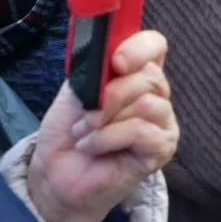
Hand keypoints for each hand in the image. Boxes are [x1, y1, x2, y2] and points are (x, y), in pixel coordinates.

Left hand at [27, 31, 177, 221]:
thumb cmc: (68, 132)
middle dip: (110, 95)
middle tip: (85, 116)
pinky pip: (141, 131)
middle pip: (148, 76)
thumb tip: (114, 55)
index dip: (140, 48)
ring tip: (85, 134)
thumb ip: (97, 68)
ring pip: (146, 103)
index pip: (154, 45)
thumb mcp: (76, 90)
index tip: (116, 62)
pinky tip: (93, 147)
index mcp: (136, 74)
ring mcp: (163, 121)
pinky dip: (108, 138)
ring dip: (106, 120)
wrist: (57, 175)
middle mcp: (156, 94)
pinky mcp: (162, 147)